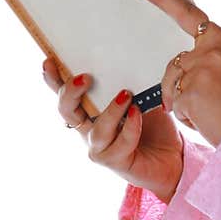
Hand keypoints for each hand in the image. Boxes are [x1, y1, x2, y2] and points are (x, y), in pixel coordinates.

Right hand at [41, 57, 184, 201]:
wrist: (171, 157)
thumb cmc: (153, 125)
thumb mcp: (142, 96)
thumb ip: (130, 82)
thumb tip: (128, 58)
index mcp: (89, 110)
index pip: (66, 93)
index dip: (53, 79)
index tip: (49, 61)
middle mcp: (88, 128)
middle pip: (67, 111)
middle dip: (70, 93)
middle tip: (85, 78)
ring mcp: (100, 147)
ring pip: (96, 131)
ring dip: (110, 111)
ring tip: (126, 95)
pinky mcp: (115, 161)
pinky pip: (119, 144)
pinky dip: (129, 128)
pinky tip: (137, 114)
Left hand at [137, 0, 220, 146]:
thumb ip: (212, 58)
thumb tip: (185, 62)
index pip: (189, 14)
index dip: (164, 0)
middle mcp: (211, 51)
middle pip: (175, 64)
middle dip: (179, 85)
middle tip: (206, 103)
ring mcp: (200, 70)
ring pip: (173, 86)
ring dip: (184, 102)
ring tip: (210, 112)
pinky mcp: (190, 92)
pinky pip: (176, 105)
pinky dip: (187, 117)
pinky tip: (207, 120)